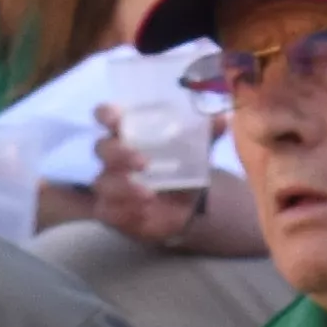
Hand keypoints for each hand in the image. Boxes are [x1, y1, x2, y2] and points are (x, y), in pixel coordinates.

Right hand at [87, 113, 208, 248]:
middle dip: (119, 153)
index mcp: (129, 133)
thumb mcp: (198, 148)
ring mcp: (109, 183)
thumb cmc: (183, 165)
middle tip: (144, 162)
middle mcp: (113, 156)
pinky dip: (124, 211)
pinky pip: (108, 211)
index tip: (114, 117)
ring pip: (103, 182)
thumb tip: (223, 117)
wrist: (189, 204)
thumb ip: (208, 133)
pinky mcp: (111, 210)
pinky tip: (142, 211)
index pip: (107, 116)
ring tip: (147, 193)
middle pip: (102, 148)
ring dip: (122, 186)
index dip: (106, 114)